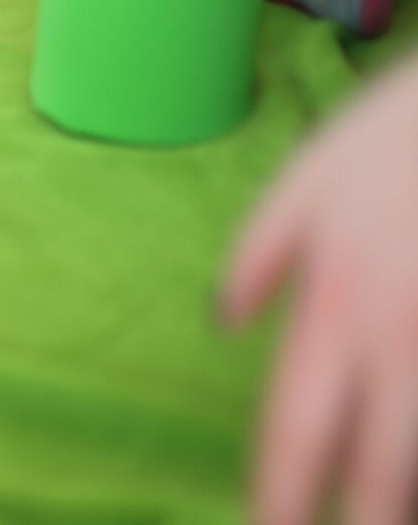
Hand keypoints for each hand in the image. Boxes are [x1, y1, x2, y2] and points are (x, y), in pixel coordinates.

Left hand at [223, 54, 417, 524]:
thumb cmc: (392, 135)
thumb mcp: (304, 181)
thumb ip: (258, 256)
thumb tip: (224, 324)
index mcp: (335, 305)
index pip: (295, 422)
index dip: (279, 488)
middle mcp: (398, 341)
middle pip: (375, 464)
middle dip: (357, 516)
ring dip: (401, 494)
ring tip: (385, 516)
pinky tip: (416, 471)